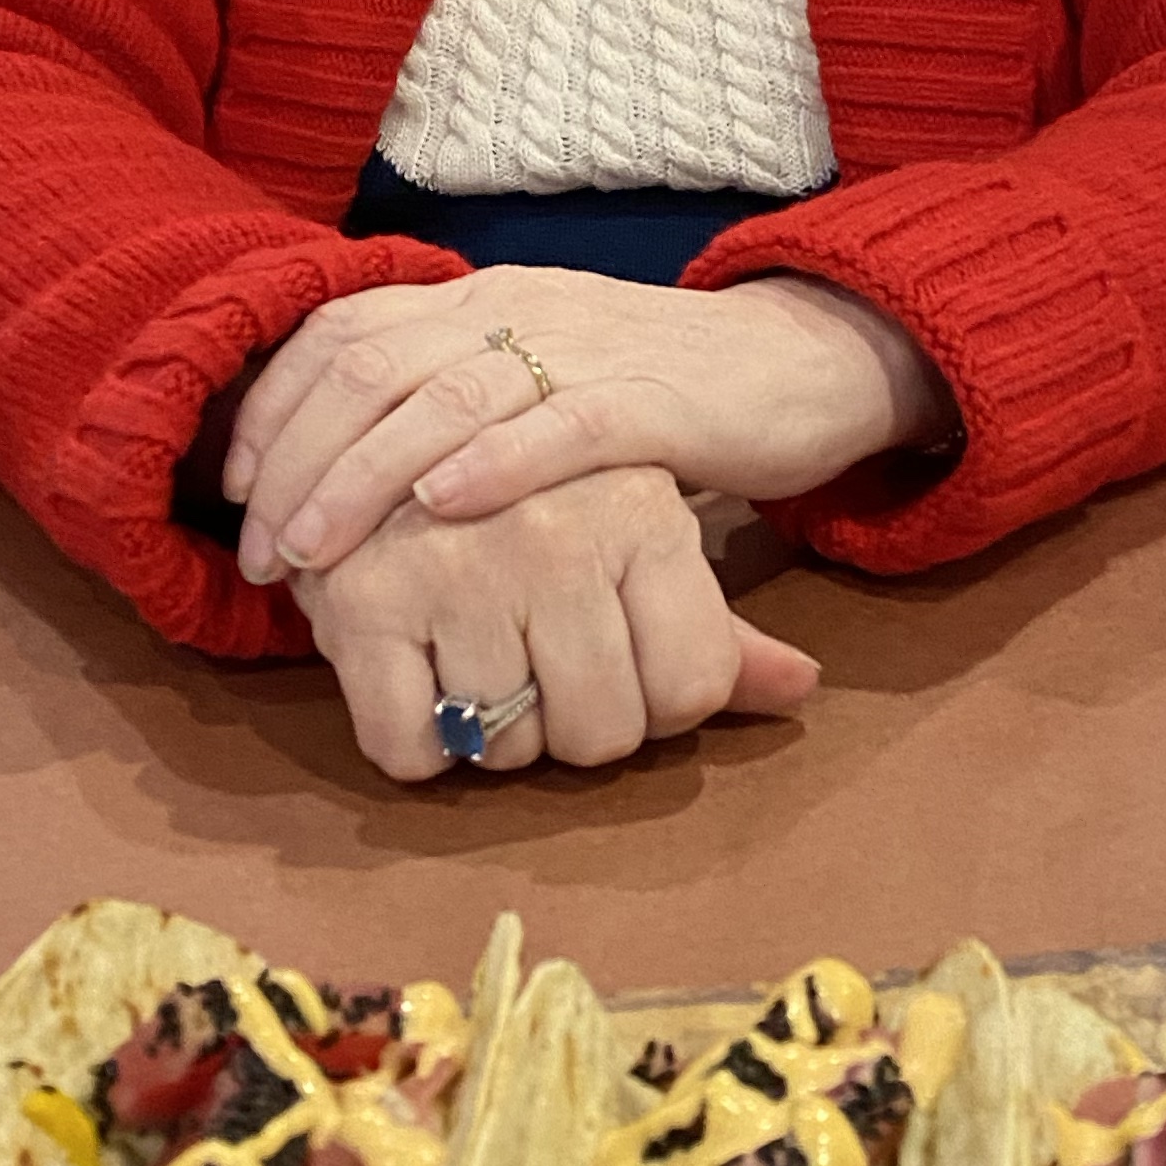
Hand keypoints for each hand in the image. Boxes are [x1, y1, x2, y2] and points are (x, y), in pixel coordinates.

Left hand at [231, 267, 953, 586]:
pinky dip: (492, 465)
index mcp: (476, 298)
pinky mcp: (649, 399)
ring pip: (443, 399)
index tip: (236, 493)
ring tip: (314, 550)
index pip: (341, 331)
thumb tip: (343, 479)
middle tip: (261, 552)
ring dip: (363, 478)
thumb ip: (446, 402)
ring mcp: (579, 348)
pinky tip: (443, 510)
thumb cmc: (652, 388)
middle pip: (369, 368)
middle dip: (298, 463)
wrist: (794, 361)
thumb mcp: (531, 376)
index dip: (275, 410)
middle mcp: (513, 307)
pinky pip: (557, 425)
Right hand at [295, 466, 817, 778]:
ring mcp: (458, 568)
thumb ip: (718, 627)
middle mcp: (557, 536)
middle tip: (536, 668)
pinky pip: (410, 748)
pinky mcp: (363, 601)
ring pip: (506, 749)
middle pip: (603, 732)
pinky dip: (414, 742)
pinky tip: (415, 680)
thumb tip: (802, 687)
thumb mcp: (635, 537)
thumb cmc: (530, 500)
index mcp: (642, 512)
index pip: (690, 688)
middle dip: (571, 724)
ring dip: (489, 731)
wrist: (380, 417)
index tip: (617, 664)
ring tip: (471, 656)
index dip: (654, 703)